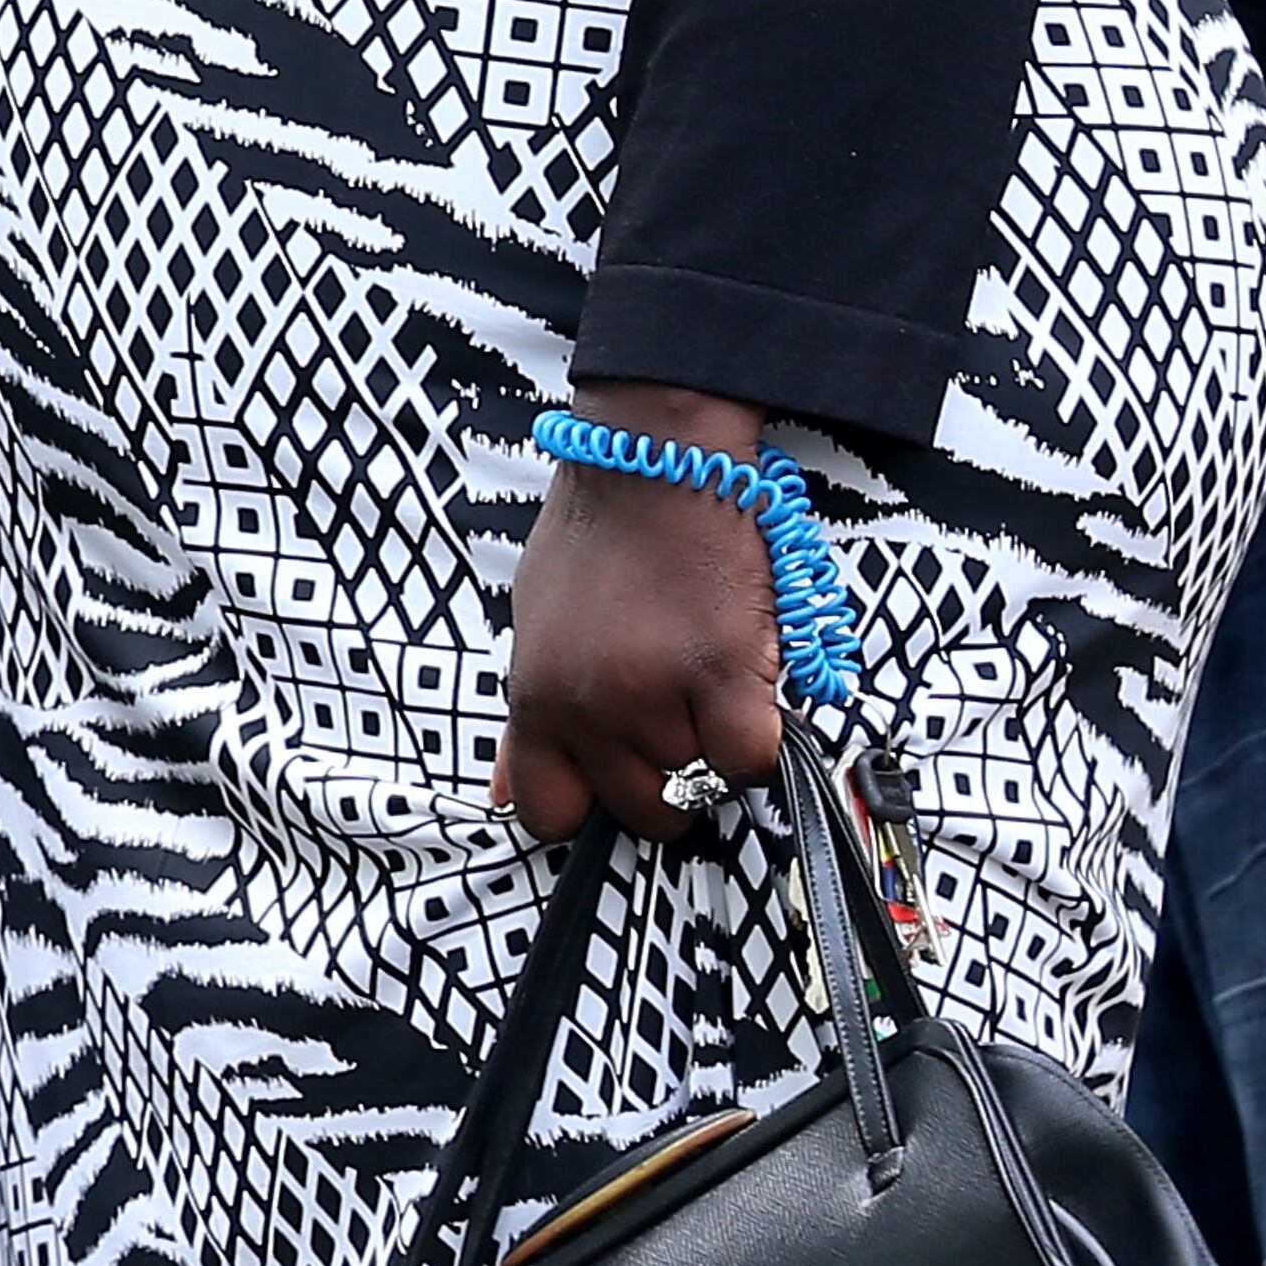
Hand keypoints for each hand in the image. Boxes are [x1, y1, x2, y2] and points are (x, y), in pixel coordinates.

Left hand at [498, 384, 786, 845]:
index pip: (548, 811)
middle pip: (642, 809)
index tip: (619, 777)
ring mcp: (652, 693)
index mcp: (535, 697)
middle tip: (684, 715)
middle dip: (670, 778)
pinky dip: (760, 733)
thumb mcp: (534, 622)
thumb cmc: (596, 531)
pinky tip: (747, 683)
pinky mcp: (719, 669)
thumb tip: (505, 791)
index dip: (591, 804)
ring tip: (711, 673)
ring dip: (717, 742)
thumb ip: (528, 713)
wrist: (651, 454)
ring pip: (702, 780)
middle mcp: (587, 707)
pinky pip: (751, 754)